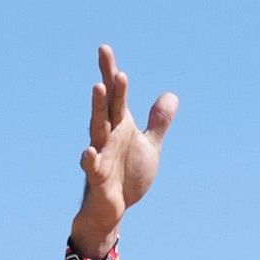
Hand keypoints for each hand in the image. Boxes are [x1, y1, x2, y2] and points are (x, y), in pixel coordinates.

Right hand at [70, 44, 177, 259]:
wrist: (112, 210)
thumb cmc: (126, 177)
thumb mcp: (148, 147)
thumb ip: (158, 123)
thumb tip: (170, 96)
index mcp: (120, 127)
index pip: (115, 95)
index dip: (110, 72)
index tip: (104, 49)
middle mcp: (108, 136)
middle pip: (107, 106)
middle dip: (108, 84)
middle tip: (108, 59)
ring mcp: (100, 155)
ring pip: (97, 128)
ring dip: (97, 109)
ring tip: (98, 88)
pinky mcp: (97, 178)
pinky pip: (92, 167)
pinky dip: (90, 160)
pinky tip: (89, 151)